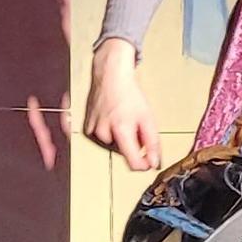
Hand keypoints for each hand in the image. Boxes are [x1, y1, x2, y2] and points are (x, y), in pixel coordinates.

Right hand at [81, 37, 158, 169]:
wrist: (110, 76)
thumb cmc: (129, 94)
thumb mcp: (147, 117)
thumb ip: (152, 143)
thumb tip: (154, 163)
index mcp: (121, 130)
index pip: (133, 163)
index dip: (144, 165)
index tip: (149, 160)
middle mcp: (104, 133)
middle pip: (123, 153)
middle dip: (132, 145)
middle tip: (135, 126)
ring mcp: (93, 131)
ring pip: (112, 147)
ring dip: (120, 139)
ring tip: (123, 120)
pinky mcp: (87, 129)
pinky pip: (102, 140)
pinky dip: (110, 134)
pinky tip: (112, 121)